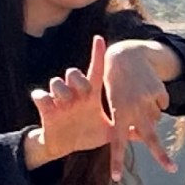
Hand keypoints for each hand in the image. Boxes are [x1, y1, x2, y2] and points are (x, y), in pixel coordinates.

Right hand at [27, 35, 115, 165]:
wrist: (65, 145)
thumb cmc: (88, 134)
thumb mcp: (108, 131)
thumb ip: (123, 130)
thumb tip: (144, 133)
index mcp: (91, 95)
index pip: (95, 71)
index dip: (97, 55)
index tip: (99, 39)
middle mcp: (75, 94)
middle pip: (74, 73)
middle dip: (78, 79)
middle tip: (84, 92)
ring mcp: (59, 99)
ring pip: (56, 81)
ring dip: (62, 90)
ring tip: (67, 103)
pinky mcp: (45, 108)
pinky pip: (40, 95)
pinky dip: (43, 98)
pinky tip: (48, 104)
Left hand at [101, 39, 176, 181]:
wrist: (124, 56)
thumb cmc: (114, 84)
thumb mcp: (113, 103)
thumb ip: (125, 121)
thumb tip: (141, 137)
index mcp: (117, 114)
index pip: (117, 142)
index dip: (116, 160)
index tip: (116, 177)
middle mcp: (134, 109)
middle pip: (150, 137)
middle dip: (161, 155)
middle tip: (172, 169)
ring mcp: (148, 101)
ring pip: (156, 119)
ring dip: (151, 115)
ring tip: (139, 99)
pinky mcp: (159, 93)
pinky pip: (162, 105)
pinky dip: (157, 102)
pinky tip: (148, 91)